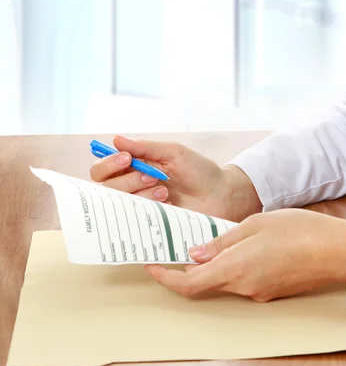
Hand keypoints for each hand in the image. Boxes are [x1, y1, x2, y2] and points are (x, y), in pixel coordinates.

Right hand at [90, 135, 261, 221]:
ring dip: (140, 194)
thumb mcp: (173, 153)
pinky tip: (167, 205)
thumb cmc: (200, 171)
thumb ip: (144, 148)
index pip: (102, 171)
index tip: (126, 159)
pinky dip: (149, 210)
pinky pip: (136, 223)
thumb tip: (116, 139)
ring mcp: (141, 209)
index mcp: (134, 170)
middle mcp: (133, 190)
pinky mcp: (152, 225)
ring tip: (165, 192)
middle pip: (107, 190)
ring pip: (120, 206)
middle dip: (127, 181)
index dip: (108, 164)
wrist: (222, 195)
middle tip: (153, 176)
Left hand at [145, 209, 345, 301]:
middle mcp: (242, 288)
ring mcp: (258, 293)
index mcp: (233, 269)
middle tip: (184, 244)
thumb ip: (221, 242)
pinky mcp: (272, 292)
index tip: (152, 267)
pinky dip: (236, 267)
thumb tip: (194, 255)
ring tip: (224, 238)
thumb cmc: (298, 231)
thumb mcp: (254, 225)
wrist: (338, 251)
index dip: (166, 279)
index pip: (188, 284)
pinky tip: (249, 247)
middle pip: (205, 282)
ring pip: (225, 279)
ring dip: (216, 264)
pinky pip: (244, 280)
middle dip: (191, 266)